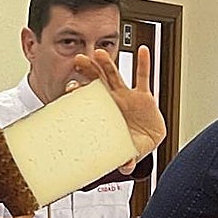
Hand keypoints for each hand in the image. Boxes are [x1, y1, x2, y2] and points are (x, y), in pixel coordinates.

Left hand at [71, 47, 165, 170]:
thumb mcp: (125, 151)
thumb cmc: (128, 142)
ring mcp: (127, 96)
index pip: (87, 100)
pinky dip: (144, 63)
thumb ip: (125, 158)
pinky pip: (144, 77)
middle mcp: (111, 101)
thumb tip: (126, 166)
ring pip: (115, 76)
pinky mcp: (144, 96)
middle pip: (97, 82)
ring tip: (100, 52)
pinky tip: (144, 50)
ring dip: (108, 64)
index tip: (71, 87)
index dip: (79, 92)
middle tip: (79, 59)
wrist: (146, 140)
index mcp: (102, 113)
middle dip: (88, 70)